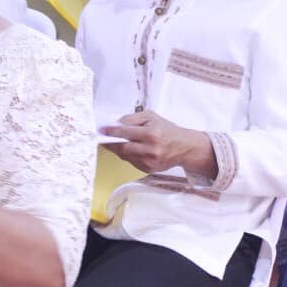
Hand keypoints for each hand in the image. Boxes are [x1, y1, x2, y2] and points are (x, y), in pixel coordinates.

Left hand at [102, 112, 217, 178]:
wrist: (184, 147)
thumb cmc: (168, 130)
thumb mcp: (151, 117)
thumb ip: (132, 118)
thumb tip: (115, 124)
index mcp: (152, 134)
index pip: (125, 133)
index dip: (111, 131)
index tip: (102, 130)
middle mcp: (150, 149)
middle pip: (122, 148)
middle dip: (110, 143)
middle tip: (103, 138)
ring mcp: (149, 162)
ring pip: (125, 156)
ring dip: (118, 149)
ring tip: (116, 142)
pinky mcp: (148, 170)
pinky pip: (131, 162)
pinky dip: (127, 155)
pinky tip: (130, 149)